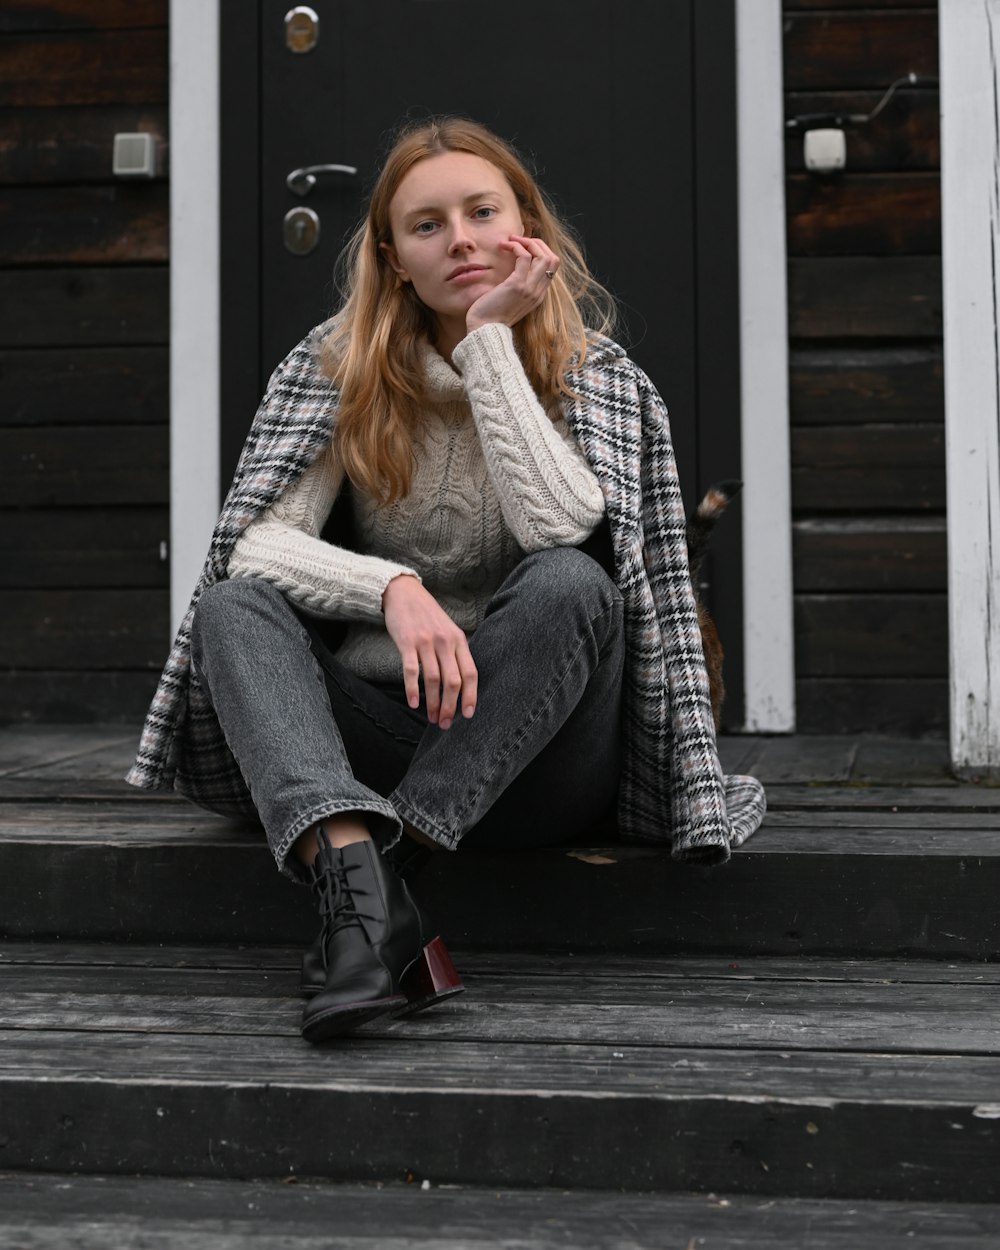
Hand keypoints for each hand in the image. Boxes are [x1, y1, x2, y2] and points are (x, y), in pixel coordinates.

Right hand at [382, 574, 477, 728]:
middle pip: (453, 681)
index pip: (470, 673)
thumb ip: (455, 652)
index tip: (467, 714)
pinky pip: (411, 670)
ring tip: (431, 717)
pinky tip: (413, 703)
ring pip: (433, 679)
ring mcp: (426, 642)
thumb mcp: (448, 630)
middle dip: (450, 706)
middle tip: (445, 723)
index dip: (471, 696)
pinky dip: (412, 689)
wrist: (403, 593)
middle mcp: (445, 642)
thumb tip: (460, 684)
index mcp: (459, 640)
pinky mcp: (407, 642)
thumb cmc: (427, 615)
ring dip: (433, 702)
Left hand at [465, 235, 559, 333]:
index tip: (524, 247)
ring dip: (527, 242)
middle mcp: (538, 292)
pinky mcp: (517, 285)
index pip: (552, 267)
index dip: (540, 251)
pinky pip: (524, 256)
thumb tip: (515, 268)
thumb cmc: (491, 316)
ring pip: (543, 255)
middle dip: (537, 243)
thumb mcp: (510, 300)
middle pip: (552, 259)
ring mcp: (530, 288)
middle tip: (519, 240)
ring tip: (511, 240)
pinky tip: (503, 246)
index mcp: (538, 295)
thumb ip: (518, 286)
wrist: (484, 330)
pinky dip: (515, 246)